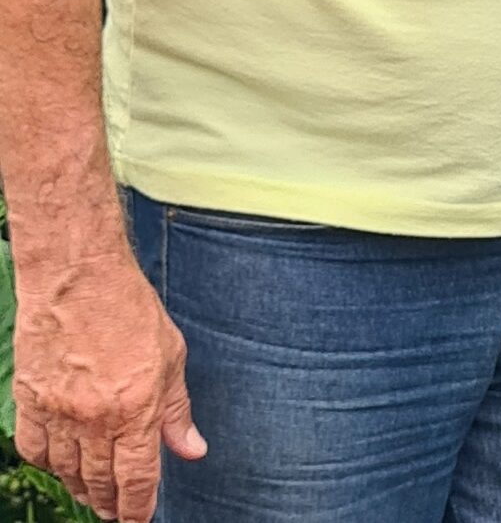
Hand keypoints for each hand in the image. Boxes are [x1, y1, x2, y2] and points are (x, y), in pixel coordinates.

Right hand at [11, 252, 205, 522]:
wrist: (78, 279)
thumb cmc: (131, 310)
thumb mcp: (172, 355)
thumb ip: (177, 410)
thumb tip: (192, 450)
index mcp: (136, 409)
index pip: (136, 479)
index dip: (137, 508)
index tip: (138, 521)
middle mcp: (95, 419)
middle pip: (100, 482)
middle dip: (110, 504)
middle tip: (116, 512)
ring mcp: (58, 413)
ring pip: (67, 472)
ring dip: (81, 487)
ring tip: (93, 492)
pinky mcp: (29, 402)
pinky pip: (35, 451)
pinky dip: (49, 463)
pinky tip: (62, 463)